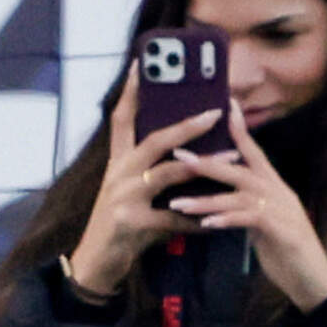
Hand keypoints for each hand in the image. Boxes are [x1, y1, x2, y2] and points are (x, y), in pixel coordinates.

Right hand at [66, 61, 227, 299]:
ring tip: (232, 156)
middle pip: (153, 140)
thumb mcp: (127, 189)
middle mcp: (118, 174)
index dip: (131, 92)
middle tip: (214, 111)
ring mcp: (122, 198)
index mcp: (117, 162)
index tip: (143, 64)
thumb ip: (150, 168)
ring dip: (203, 165)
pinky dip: (198, 220)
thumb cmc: (118, 223)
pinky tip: (219, 219)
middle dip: (186, 125)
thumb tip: (187, 147)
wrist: (95, 262)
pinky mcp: (131, 223)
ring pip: (166, 174)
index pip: (121, 119)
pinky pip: (173, 218)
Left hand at [175, 106, 326, 310]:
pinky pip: (249, 219)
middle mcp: (278, 192)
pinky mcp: (281, 231)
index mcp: (273, 186)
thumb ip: (244, 205)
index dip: (240, 130)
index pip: (255, 152)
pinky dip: (227, 219)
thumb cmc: (284, 249)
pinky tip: (206, 223)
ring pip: (239, 196)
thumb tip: (221, 197)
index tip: (224, 106)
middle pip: (239, 169)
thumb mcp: (262, 222)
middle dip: (207, 162)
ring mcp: (281, 210)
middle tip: (178, 156)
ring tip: (178, 202)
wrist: (312, 277)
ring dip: (206, 199)